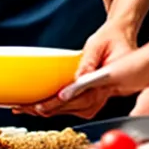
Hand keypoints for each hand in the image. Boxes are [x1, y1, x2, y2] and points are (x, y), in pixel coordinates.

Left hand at [19, 19, 136, 118]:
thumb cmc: (111, 38)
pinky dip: (55, 107)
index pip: (89, 92)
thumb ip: (89, 60)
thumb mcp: (99, 43)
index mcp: (111, 79)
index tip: (55, 99)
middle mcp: (105, 93)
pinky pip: (73, 107)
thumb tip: (79, 77)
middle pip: (78, 105)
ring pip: (73, 110)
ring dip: (50, 110)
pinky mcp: (92, 99)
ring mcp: (99, 98)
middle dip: (52, 107)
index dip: (70, 97)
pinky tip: (37, 106)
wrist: (120, 39)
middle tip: (29, 106)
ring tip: (27, 108)